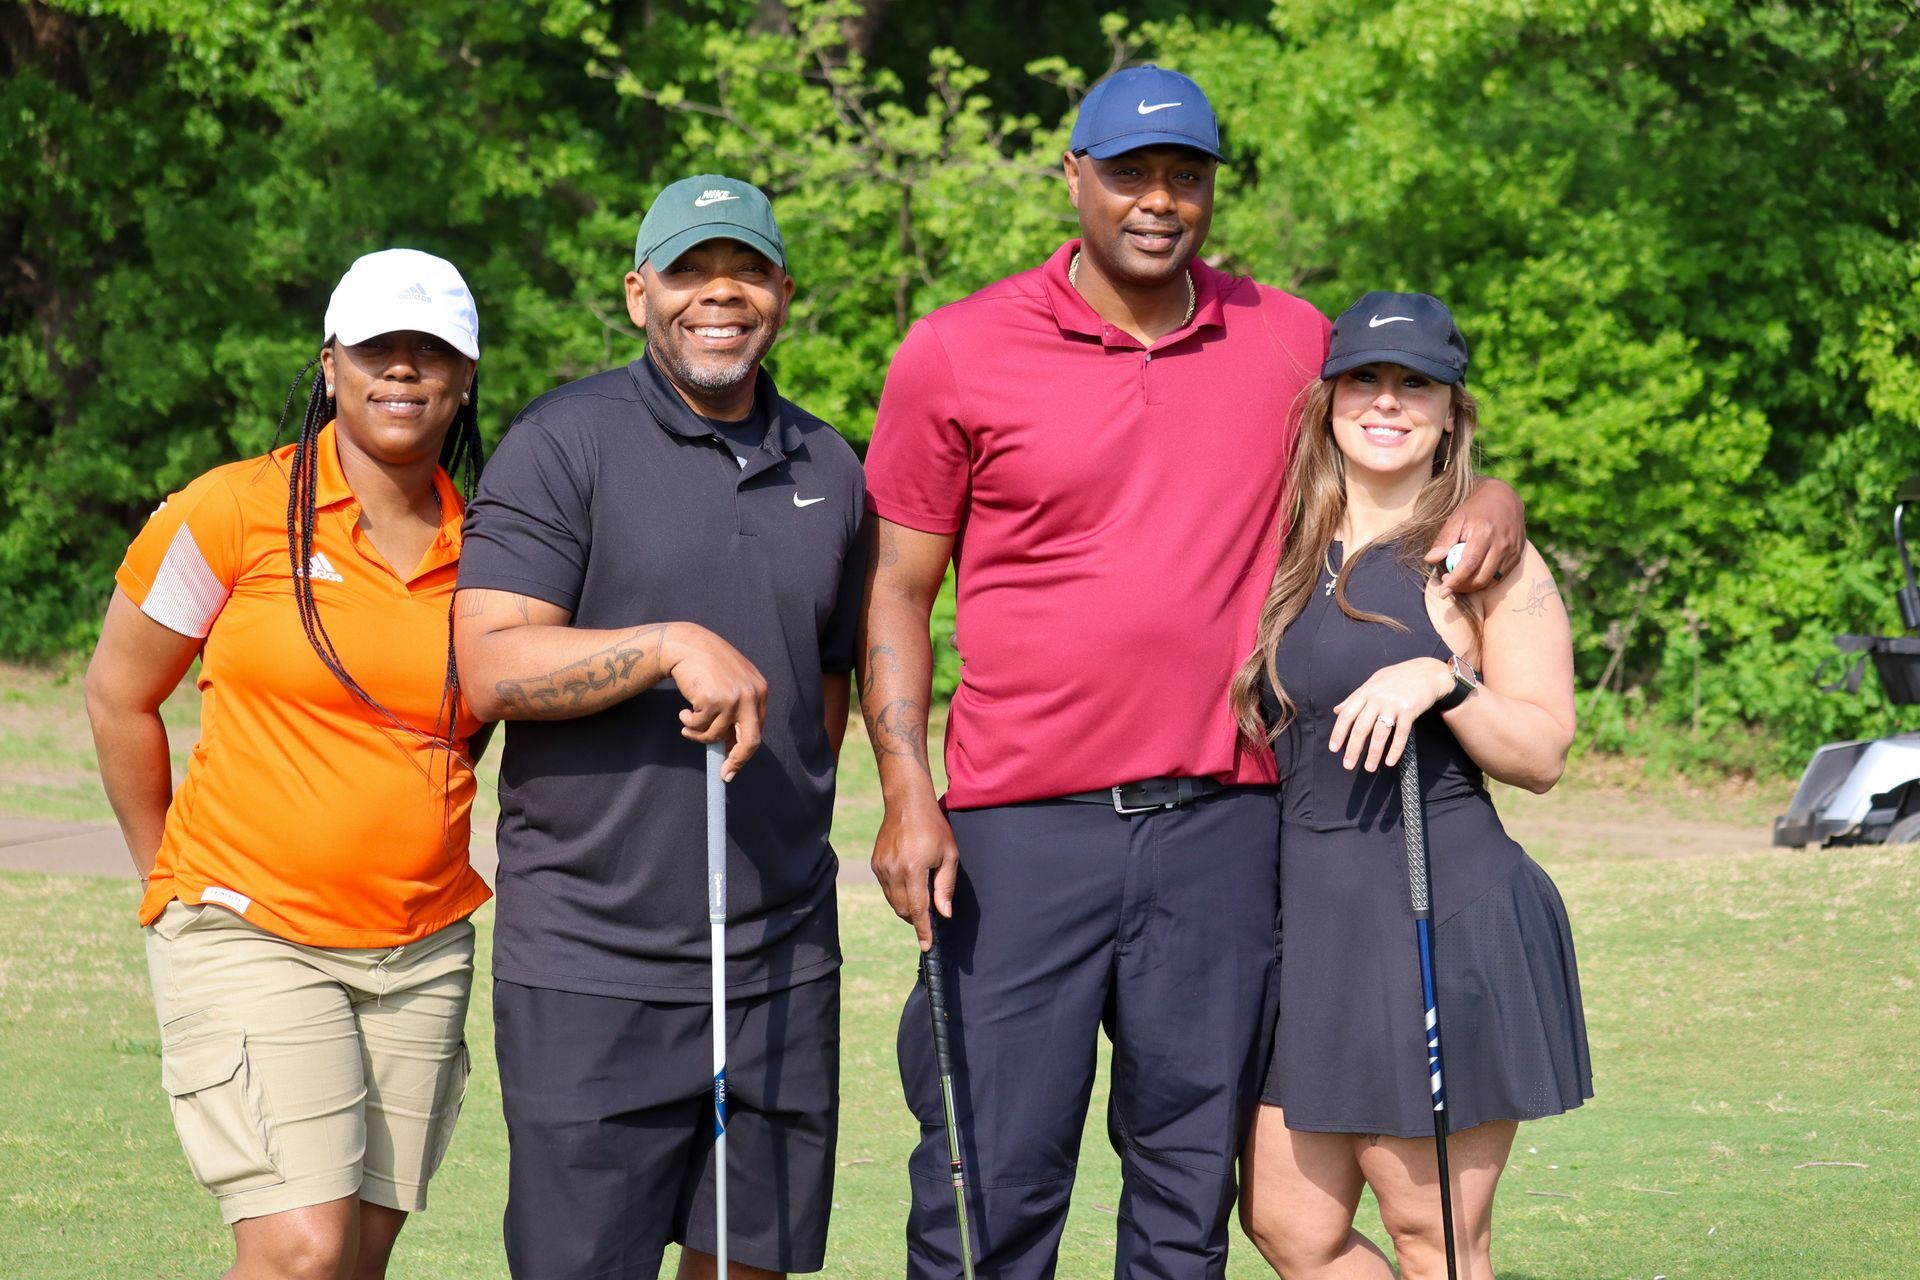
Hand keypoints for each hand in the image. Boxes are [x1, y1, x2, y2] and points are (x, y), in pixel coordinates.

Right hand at [662, 624, 767, 780]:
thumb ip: (737, 711)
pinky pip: (699, 726)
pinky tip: (684, 710)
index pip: (757, 730)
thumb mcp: (732, 684)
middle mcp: (751, 695)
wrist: (687, 645)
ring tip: (687, 721)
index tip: (734, 766)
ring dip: (698, 734)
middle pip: (750, 741)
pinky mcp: (713, 700)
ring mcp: (733, 698)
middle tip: (725, 774)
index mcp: (760, 691)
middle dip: (737, 761)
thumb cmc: (708, 665)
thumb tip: (731, 748)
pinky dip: (689, 722)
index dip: (744, 751)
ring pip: (716, 735)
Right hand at [870, 794, 959, 950]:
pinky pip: (887, 889)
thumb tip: (944, 914)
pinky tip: (910, 881)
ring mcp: (881, 868)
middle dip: (917, 918)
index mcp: (914, 869)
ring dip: (908, 907)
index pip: (918, 909)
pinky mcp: (875, 864)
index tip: (927, 946)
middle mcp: (894, 870)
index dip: (923, 931)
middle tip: (932, 912)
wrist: (907, 804)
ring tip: (922, 893)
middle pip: (904, 909)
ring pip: (894, 902)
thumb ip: (946, 886)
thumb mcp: (949, 855)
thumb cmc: (934, 828)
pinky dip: (899, 894)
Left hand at [1329, 658, 1452, 771]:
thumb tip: (1337, 711)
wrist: (1427, 672)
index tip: (1334, 748)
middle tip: (1348, 765)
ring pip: (1380, 733)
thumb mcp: (1374, 682)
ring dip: (1373, 753)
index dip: (1339, 732)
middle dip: (1353, 748)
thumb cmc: (1398, 677)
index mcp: (1366, 691)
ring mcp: (1394, 704)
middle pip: (1361, 727)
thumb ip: (1355, 697)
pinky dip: (1395, 749)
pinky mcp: (1409, 711)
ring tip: (1369, 768)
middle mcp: (1378, 698)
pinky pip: (1400, 734)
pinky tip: (1390, 761)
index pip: (1347, 714)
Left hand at [1426, 478, 1524, 597]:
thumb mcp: (1457, 518)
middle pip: (1481, 577)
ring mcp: (1511, 551)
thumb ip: (1444, 539)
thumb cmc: (1475, 508)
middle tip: (1448, 584)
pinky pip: (1501, 577)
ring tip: (1459, 579)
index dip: (1455, 581)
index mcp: (1484, 532)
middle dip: (1462, 587)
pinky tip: (1474, 575)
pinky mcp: (1517, 556)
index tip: (1443, 592)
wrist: (1504, 498)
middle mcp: (1501, 543)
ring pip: (1491, 580)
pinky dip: (1486, 581)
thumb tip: (1430, 559)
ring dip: (1473, 586)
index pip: (1469, 564)